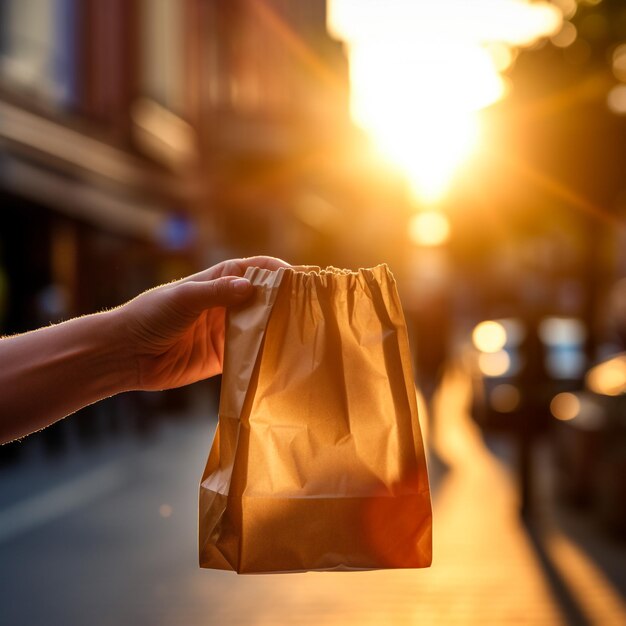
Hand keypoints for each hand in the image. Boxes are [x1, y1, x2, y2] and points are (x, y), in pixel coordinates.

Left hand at [115, 256, 288, 390]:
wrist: (125, 354)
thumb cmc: (149, 316)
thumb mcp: (183, 298)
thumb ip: (216, 292)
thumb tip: (252, 286)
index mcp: (219, 281)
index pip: (257, 269)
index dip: (279, 272)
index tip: (303, 280)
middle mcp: (227, 304)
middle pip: (265, 299)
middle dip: (286, 302)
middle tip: (311, 312)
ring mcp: (227, 331)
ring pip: (262, 327)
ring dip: (279, 329)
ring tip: (304, 335)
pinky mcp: (224, 357)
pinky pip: (251, 354)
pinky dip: (265, 355)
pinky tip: (282, 358)